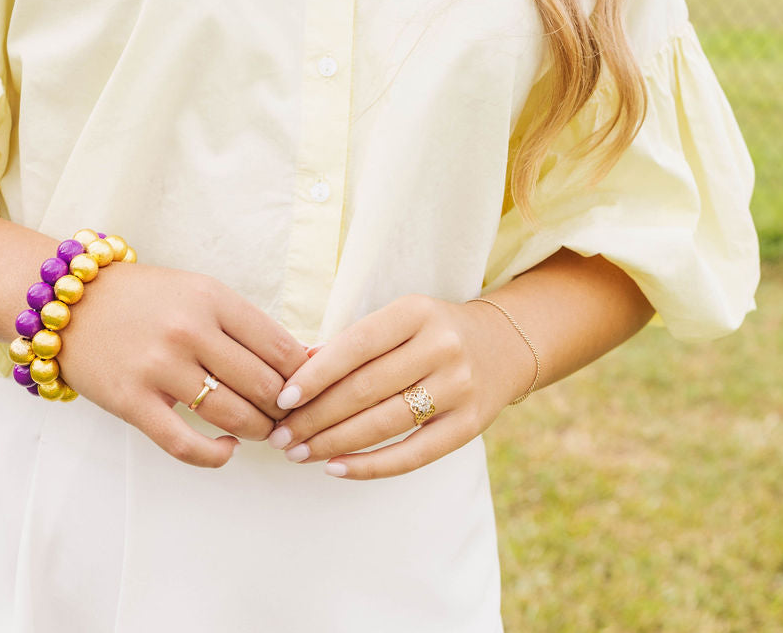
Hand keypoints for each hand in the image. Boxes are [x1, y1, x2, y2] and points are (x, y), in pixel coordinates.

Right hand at [58, 261, 310, 468]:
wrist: (71, 302)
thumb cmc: (143, 298)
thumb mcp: (198, 291)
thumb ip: (243, 323)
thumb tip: (301, 359)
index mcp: (211, 297)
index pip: (279, 346)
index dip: (302, 376)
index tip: (307, 390)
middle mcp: (189, 329)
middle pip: (262, 385)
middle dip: (284, 409)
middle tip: (289, 419)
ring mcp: (159, 367)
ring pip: (232, 415)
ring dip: (258, 431)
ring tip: (262, 432)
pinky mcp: (132, 401)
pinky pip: (185, 444)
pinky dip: (216, 456)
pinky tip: (227, 449)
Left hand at [265, 294, 536, 479]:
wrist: (502, 346)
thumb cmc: (429, 332)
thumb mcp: (397, 321)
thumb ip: (351, 343)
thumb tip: (296, 369)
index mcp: (416, 312)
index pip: (356, 345)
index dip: (316, 374)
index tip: (281, 398)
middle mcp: (441, 347)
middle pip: (366, 389)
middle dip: (316, 416)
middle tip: (280, 436)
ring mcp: (459, 387)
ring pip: (385, 423)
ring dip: (334, 444)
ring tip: (298, 453)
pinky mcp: (469, 426)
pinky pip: (412, 454)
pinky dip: (370, 466)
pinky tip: (336, 469)